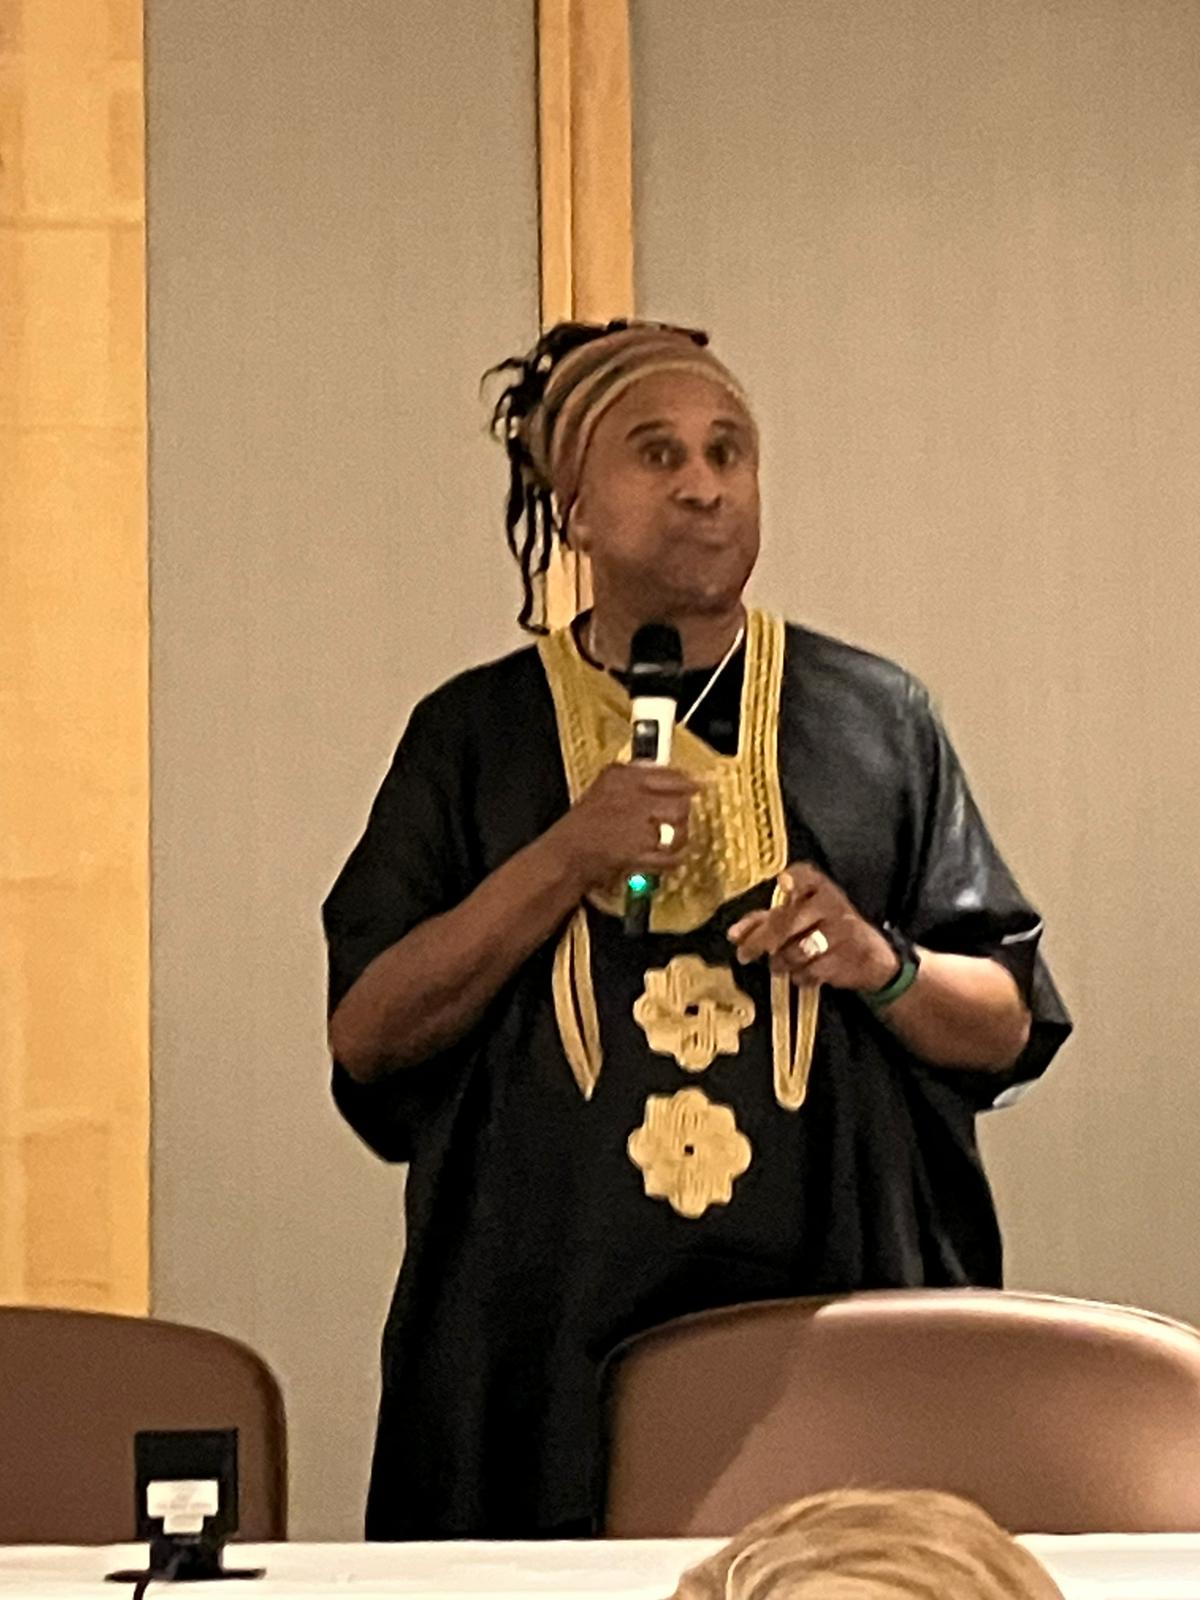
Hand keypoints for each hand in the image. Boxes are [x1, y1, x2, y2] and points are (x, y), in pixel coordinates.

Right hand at [550, 763, 698, 894]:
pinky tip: (665, 858)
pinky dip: (671, 860)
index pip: (669, 773)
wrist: (566, 856)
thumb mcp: (603, 787)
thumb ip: (633, 777)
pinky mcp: (639, 852)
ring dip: (678, 838)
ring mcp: (636, 826)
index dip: (688, 781)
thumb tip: (664, 771)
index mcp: (621, 777)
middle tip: (678, 818)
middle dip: (682, 813)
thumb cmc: (583, 826)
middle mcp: (630, 797)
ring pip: (679, 830)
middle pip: (681, 802)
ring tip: (669, 840)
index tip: (698, 784)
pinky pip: (670, 856)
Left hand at [727, 862, 899, 990]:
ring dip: (782, 963)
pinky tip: (803, 973)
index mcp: (817, 887)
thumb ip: (763, 922)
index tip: (783, 881)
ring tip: (780, 965)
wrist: (871, 956)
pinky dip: (801, 977)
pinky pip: (812, 971)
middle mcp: (831, 902)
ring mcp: (842, 929)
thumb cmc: (824, 929)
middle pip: (788, 921)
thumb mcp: (798, 917)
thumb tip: (734, 935)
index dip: (794, 879)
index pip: (805, 875)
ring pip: (796, 951)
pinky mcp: (849, 955)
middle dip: (761, 942)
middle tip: (744, 956)